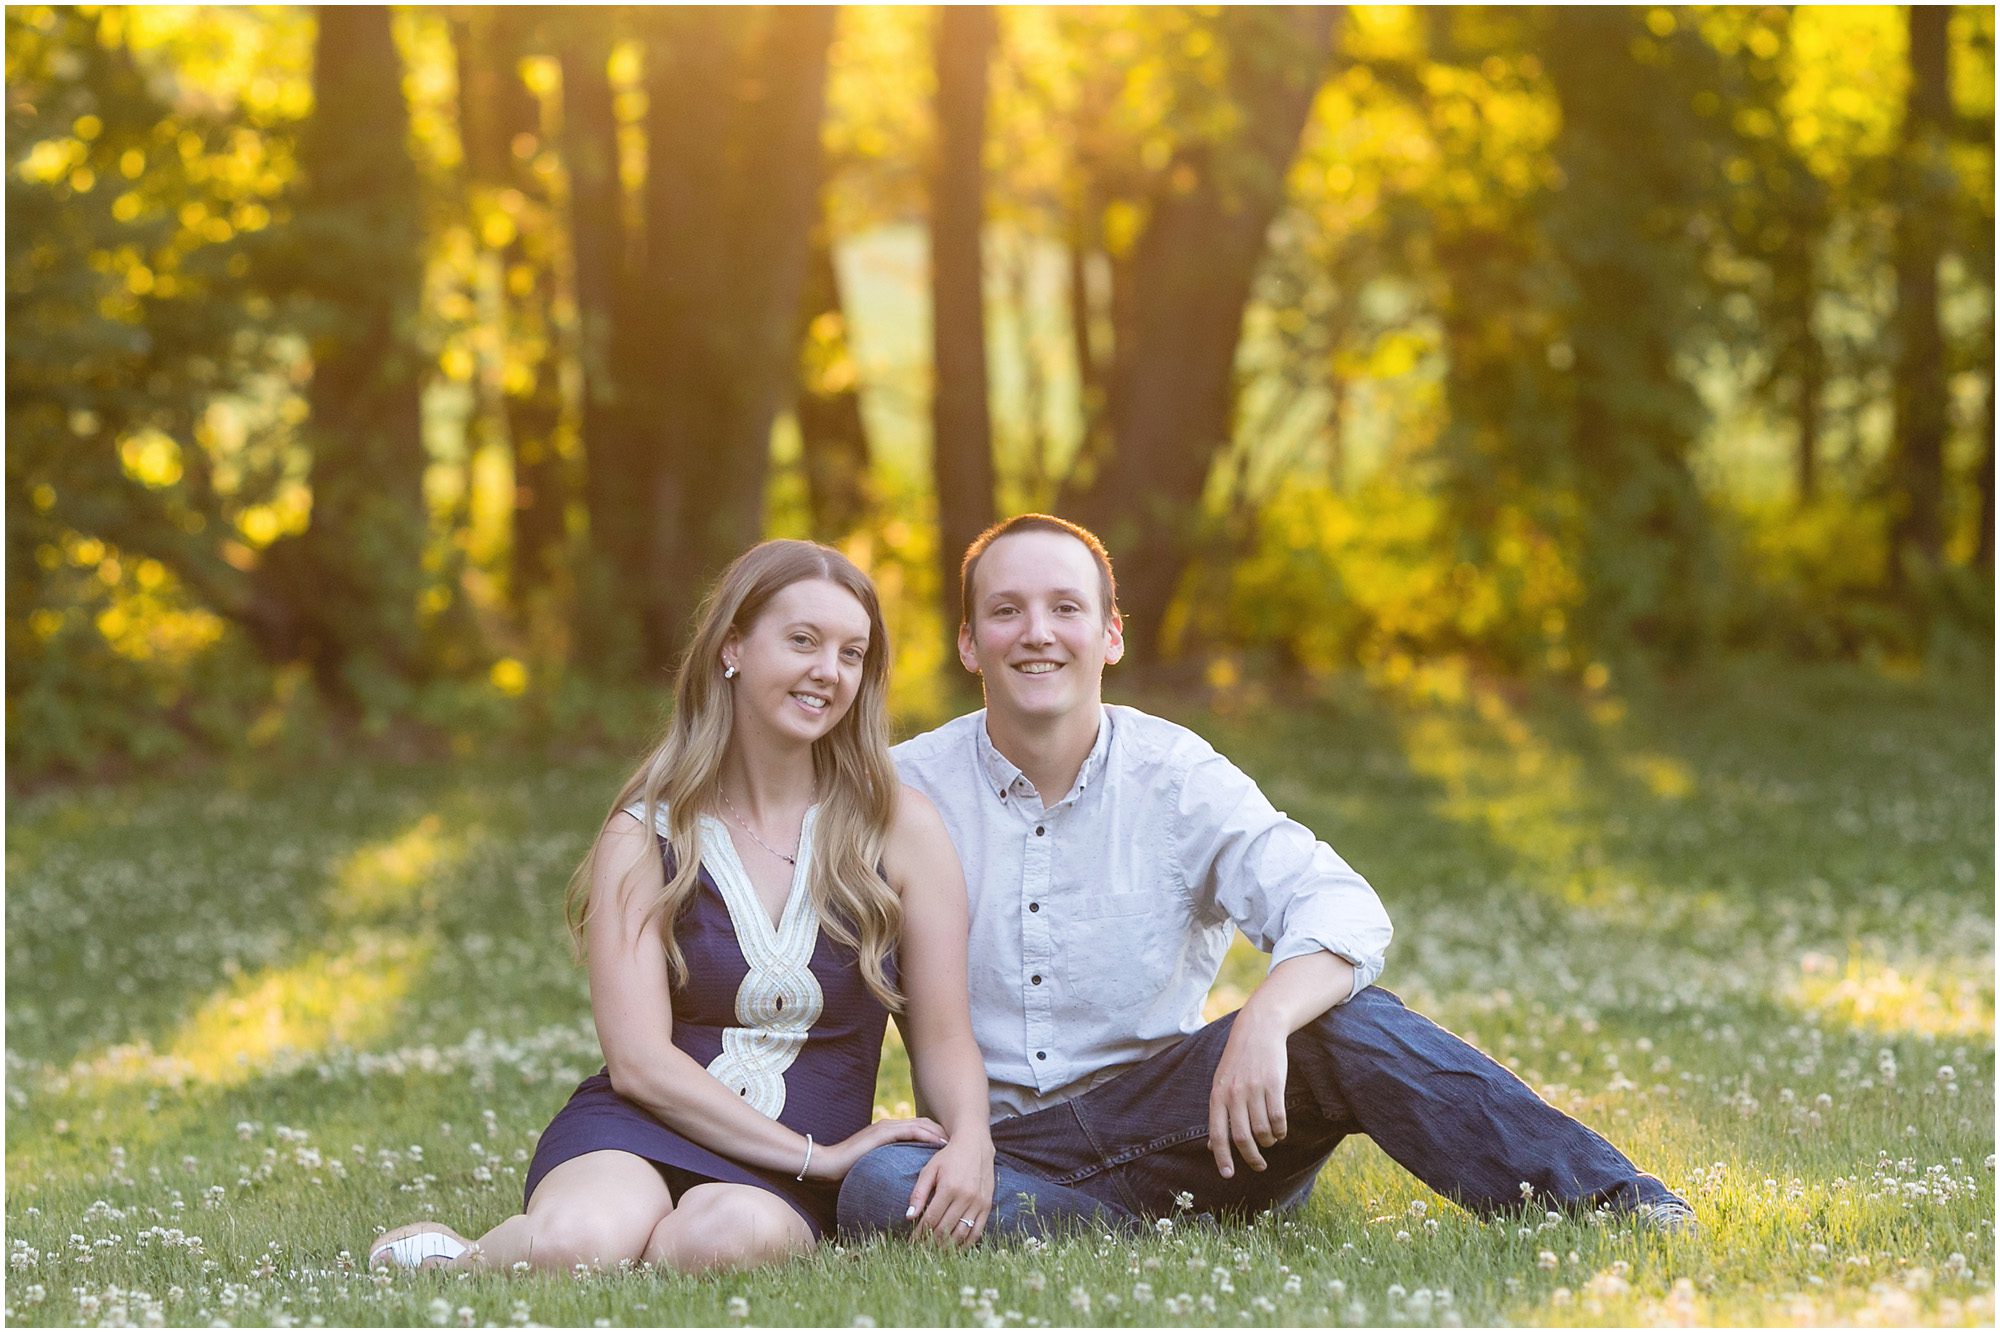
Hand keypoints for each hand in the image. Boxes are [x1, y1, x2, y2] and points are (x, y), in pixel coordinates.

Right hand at [809, 1117, 948, 1182]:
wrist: (827, 1165)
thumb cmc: (849, 1169)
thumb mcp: (876, 1165)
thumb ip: (891, 1164)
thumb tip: (907, 1178)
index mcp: (891, 1131)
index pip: (922, 1128)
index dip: (939, 1134)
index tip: (957, 1145)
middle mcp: (891, 1126)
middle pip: (926, 1124)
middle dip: (944, 1131)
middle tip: (964, 1142)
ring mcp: (886, 1128)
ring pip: (921, 1125)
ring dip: (940, 1132)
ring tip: (958, 1142)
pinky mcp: (881, 1134)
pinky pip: (910, 1132)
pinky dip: (927, 1136)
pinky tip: (940, 1144)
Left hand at [904, 1133, 994, 1248]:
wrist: (975, 1145)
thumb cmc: (948, 1157)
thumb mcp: (929, 1170)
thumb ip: (919, 1192)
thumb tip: (909, 1216)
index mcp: (949, 1187)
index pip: (931, 1219)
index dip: (920, 1233)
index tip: (912, 1241)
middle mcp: (965, 1197)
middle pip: (945, 1229)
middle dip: (931, 1242)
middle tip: (922, 1250)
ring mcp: (978, 1202)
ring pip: (961, 1234)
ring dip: (947, 1246)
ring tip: (936, 1251)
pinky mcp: (987, 1205)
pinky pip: (977, 1231)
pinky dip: (966, 1243)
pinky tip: (956, 1248)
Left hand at [1207, 1011, 1289, 1179]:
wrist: (1258, 1030)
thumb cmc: (1238, 1061)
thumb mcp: (1221, 1084)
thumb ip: (1218, 1113)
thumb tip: (1213, 1146)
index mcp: (1217, 1095)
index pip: (1217, 1133)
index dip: (1222, 1157)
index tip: (1228, 1175)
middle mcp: (1234, 1094)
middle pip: (1242, 1137)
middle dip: (1251, 1157)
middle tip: (1259, 1166)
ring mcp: (1254, 1089)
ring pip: (1262, 1130)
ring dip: (1268, 1142)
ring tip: (1270, 1141)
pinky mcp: (1273, 1084)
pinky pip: (1278, 1118)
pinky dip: (1280, 1130)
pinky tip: (1280, 1131)